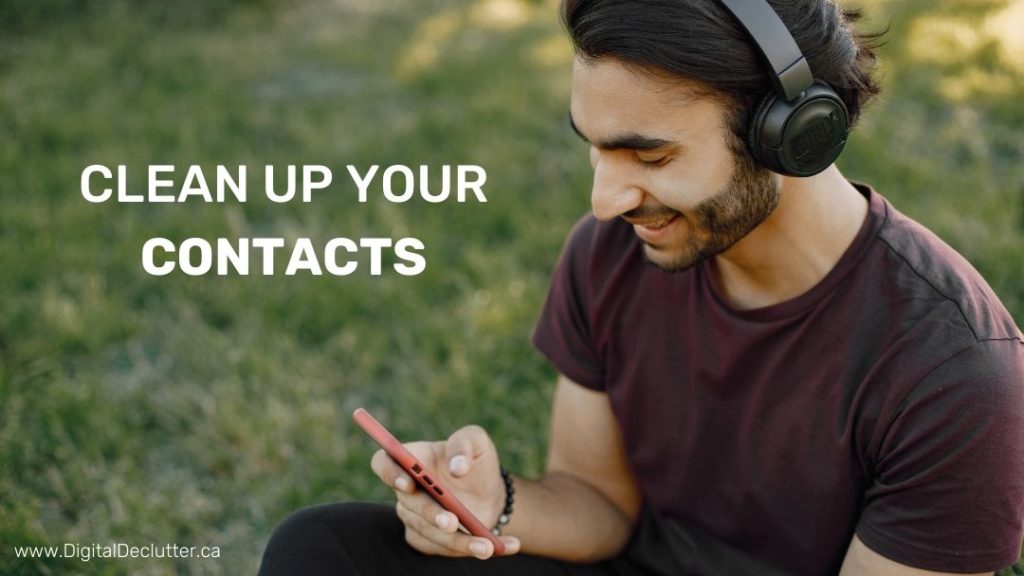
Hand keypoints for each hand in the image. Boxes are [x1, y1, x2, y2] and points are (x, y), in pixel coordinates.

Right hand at [370, 424, 520, 558]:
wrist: (489, 495)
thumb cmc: (476, 463)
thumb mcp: (477, 442)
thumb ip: (465, 444)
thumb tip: (457, 467)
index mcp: (413, 459)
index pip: (383, 462)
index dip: (389, 473)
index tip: (408, 484)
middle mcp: (407, 490)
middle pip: (408, 504)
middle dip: (431, 514)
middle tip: (452, 522)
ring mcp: (414, 517)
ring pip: (428, 532)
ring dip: (458, 540)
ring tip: (488, 544)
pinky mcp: (426, 539)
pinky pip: (442, 549)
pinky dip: (470, 549)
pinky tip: (500, 546)